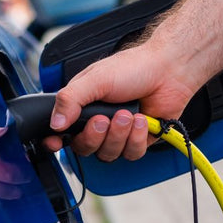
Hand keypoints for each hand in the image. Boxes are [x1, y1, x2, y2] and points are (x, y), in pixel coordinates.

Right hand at [44, 42, 202, 161]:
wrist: (168, 70)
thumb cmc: (133, 68)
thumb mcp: (95, 79)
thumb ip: (70, 99)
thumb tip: (55, 123)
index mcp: (82, 106)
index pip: (61, 132)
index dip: (56, 142)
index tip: (56, 143)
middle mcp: (98, 122)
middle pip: (84, 148)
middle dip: (94, 136)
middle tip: (103, 119)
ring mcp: (118, 133)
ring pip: (108, 154)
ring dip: (118, 135)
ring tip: (128, 114)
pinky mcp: (139, 140)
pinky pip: (131, 153)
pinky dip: (136, 138)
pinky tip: (141, 120)